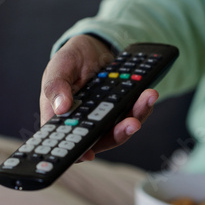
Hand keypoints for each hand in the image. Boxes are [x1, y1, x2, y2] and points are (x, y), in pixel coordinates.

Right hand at [39, 34, 158, 160]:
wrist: (90, 49)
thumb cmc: (68, 62)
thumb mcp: (57, 69)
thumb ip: (55, 88)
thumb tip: (61, 108)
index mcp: (63, 120)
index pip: (69, 143)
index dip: (78, 152)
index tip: (89, 154)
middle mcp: (86, 124)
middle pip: (102, 139)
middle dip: (119, 133)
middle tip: (133, 123)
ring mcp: (106, 118)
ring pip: (122, 128)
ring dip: (137, 116)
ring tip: (146, 99)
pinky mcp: (121, 110)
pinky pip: (133, 113)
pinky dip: (143, 105)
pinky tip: (148, 94)